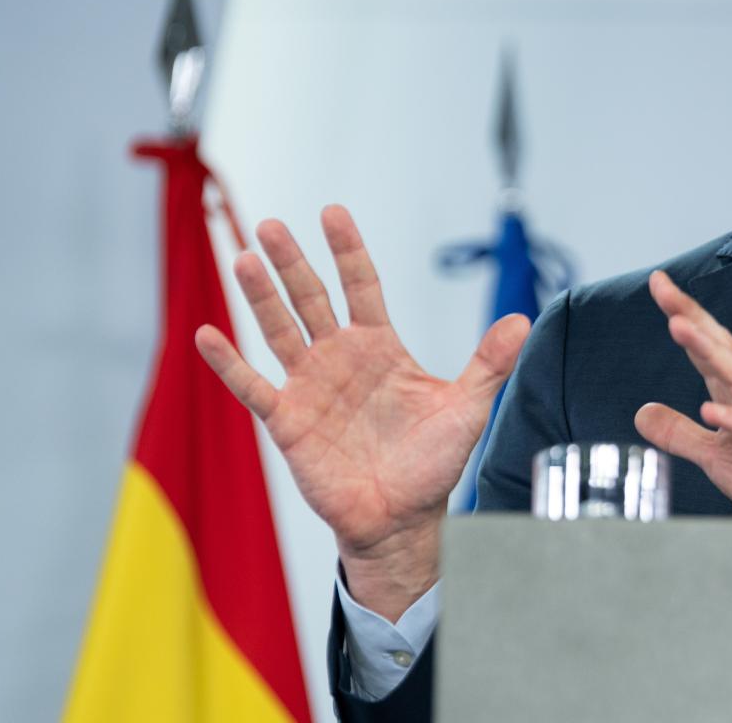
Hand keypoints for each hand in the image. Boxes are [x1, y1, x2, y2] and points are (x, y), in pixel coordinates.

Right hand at [194, 205, 528, 619]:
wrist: (402, 519)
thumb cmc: (432, 464)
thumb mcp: (467, 407)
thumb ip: (489, 362)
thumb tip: (524, 321)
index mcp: (380, 347)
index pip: (361, 285)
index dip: (347, 250)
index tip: (332, 213)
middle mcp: (340, 358)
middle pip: (312, 298)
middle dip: (292, 261)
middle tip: (270, 224)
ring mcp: (310, 386)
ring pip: (280, 330)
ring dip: (261, 296)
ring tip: (242, 259)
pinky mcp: (288, 420)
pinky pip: (252, 386)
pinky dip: (228, 363)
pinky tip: (207, 334)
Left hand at [633, 271, 731, 523]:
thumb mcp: (716, 458)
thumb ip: (681, 434)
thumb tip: (643, 412)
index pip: (710, 349)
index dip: (685, 317)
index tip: (660, 285)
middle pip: (725, 350)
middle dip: (695, 318)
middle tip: (665, 289)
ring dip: (711, 352)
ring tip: (680, 328)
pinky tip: (711, 410)